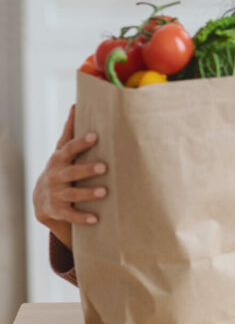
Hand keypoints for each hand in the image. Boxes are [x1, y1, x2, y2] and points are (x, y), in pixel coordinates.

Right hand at [31, 105, 107, 248]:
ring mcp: (56, 194)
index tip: (96, 136)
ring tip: (104, 191)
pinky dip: (83, 217)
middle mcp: (56, 175)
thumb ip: (70, 131)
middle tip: (104, 166)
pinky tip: (97, 219)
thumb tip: (76, 104)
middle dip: (86, 169)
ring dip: (88, 193)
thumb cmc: (61, 168)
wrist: (43, 199)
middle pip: (71, 172)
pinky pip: (70, 215)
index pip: (69, 148)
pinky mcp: (58, 210)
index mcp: (60, 159)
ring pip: (72, 194)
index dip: (81, 142)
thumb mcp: (62, 151)